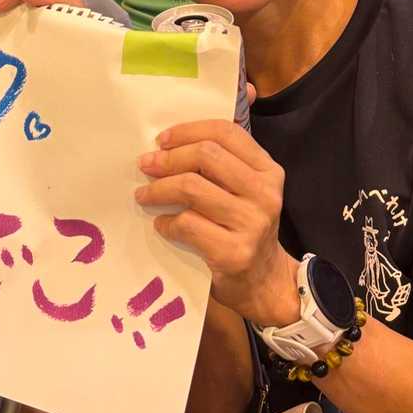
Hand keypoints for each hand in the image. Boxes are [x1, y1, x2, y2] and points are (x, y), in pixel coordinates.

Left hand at [135, 119, 299, 326]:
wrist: (264, 281)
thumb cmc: (244, 228)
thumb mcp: (245, 190)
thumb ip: (222, 164)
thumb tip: (173, 140)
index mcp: (268, 171)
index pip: (226, 133)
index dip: (189, 131)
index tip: (162, 140)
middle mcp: (265, 193)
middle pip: (206, 155)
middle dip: (169, 158)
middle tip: (146, 165)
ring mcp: (252, 223)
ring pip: (191, 188)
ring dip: (158, 189)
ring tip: (144, 195)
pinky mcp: (234, 252)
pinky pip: (187, 224)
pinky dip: (167, 222)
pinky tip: (162, 225)